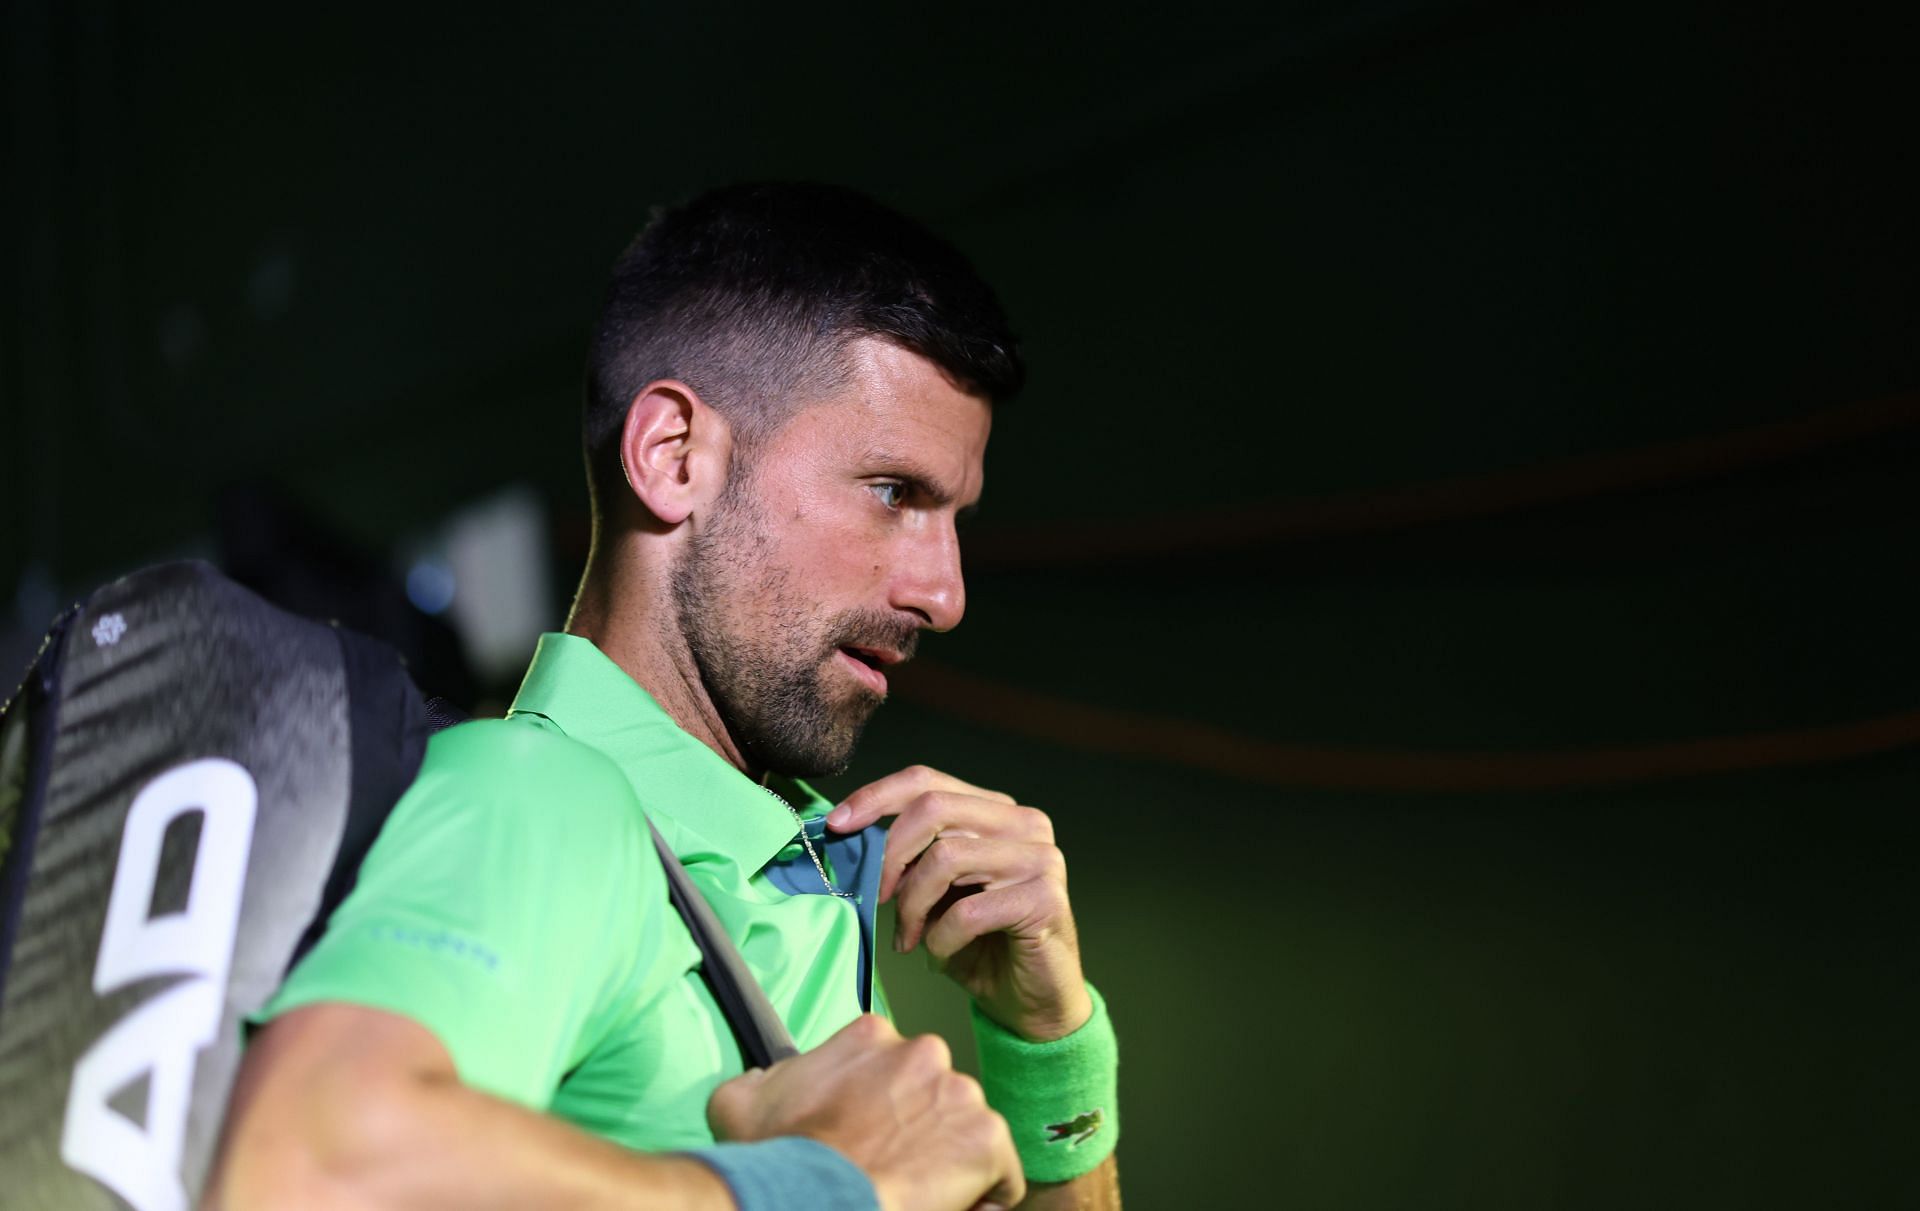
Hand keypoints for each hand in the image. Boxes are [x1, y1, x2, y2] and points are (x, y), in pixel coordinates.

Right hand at [709, 1013, 1023, 1210]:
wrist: (812, 1195)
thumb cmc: (779, 1157)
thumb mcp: (741, 1102)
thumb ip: (765, 1078)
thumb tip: (767, 1078)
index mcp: (873, 1036)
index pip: (896, 1067)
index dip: (887, 1111)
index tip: (872, 1138)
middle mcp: (924, 1051)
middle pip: (937, 1095)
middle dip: (922, 1131)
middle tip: (893, 1168)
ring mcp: (960, 1092)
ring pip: (969, 1131)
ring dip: (951, 1161)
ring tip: (917, 1191)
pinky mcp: (987, 1137)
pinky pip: (1001, 1175)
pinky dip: (983, 1196)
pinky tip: (949, 1207)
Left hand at [828, 765, 1092, 1042]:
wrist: (1031, 1001)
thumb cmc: (979, 944)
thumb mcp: (935, 892)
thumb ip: (909, 857)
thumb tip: (850, 834)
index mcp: (995, 811)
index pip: (927, 781)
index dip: (876, 797)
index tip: (837, 826)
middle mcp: (1024, 823)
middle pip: (934, 808)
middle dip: (890, 854)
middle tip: (877, 897)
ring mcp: (1041, 858)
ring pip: (946, 857)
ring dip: (913, 905)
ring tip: (910, 937)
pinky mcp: (1045, 900)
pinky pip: (967, 912)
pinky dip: (940, 937)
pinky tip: (941, 954)